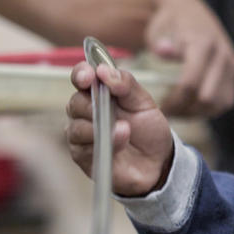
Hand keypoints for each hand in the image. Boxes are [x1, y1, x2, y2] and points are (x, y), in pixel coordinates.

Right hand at [67, 63, 174, 197]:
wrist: (158, 162)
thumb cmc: (147, 130)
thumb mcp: (143, 102)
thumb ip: (126, 83)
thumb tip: (104, 70)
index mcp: (97, 93)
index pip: (80, 77)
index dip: (81, 74)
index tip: (89, 76)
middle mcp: (84, 113)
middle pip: (75, 103)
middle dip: (92, 105)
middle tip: (111, 109)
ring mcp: (82, 136)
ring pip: (77, 128)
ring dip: (101, 128)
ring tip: (125, 130)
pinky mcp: (84, 158)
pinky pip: (83, 150)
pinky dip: (103, 144)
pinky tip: (120, 144)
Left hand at [145, 0, 233, 117]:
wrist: (189, 11)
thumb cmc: (169, 24)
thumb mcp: (159, 30)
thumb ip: (160, 43)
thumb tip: (163, 50)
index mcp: (204, 43)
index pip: (191, 84)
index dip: (174, 102)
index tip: (161, 108)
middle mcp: (223, 54)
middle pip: (208, 99)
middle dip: (186, 110)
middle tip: (170, 113)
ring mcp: (233, 64)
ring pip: (220, 104)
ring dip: (199, 113)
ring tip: (180, 111)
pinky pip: (227, 101)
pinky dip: (210, 109)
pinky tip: (193, 106)